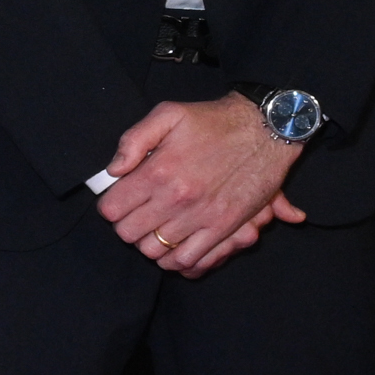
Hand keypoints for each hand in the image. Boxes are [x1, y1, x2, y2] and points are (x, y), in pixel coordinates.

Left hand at [99, 95, 306, 276]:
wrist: (264, 130)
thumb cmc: (212, 121)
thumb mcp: (167, 114)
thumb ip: (132, 140)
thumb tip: (113, 170)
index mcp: (158, 171)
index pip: (112, 209)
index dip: (110, 206)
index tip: (119, 200)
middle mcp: (178, 198)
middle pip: (129, 234)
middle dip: (126, 226)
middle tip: (136, 215)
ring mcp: (202, 217)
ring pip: (156, 252)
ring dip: (149, 244)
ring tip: (154, 230)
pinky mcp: (225, 228)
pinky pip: (191, 261)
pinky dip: (176, 261)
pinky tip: (174, 247)